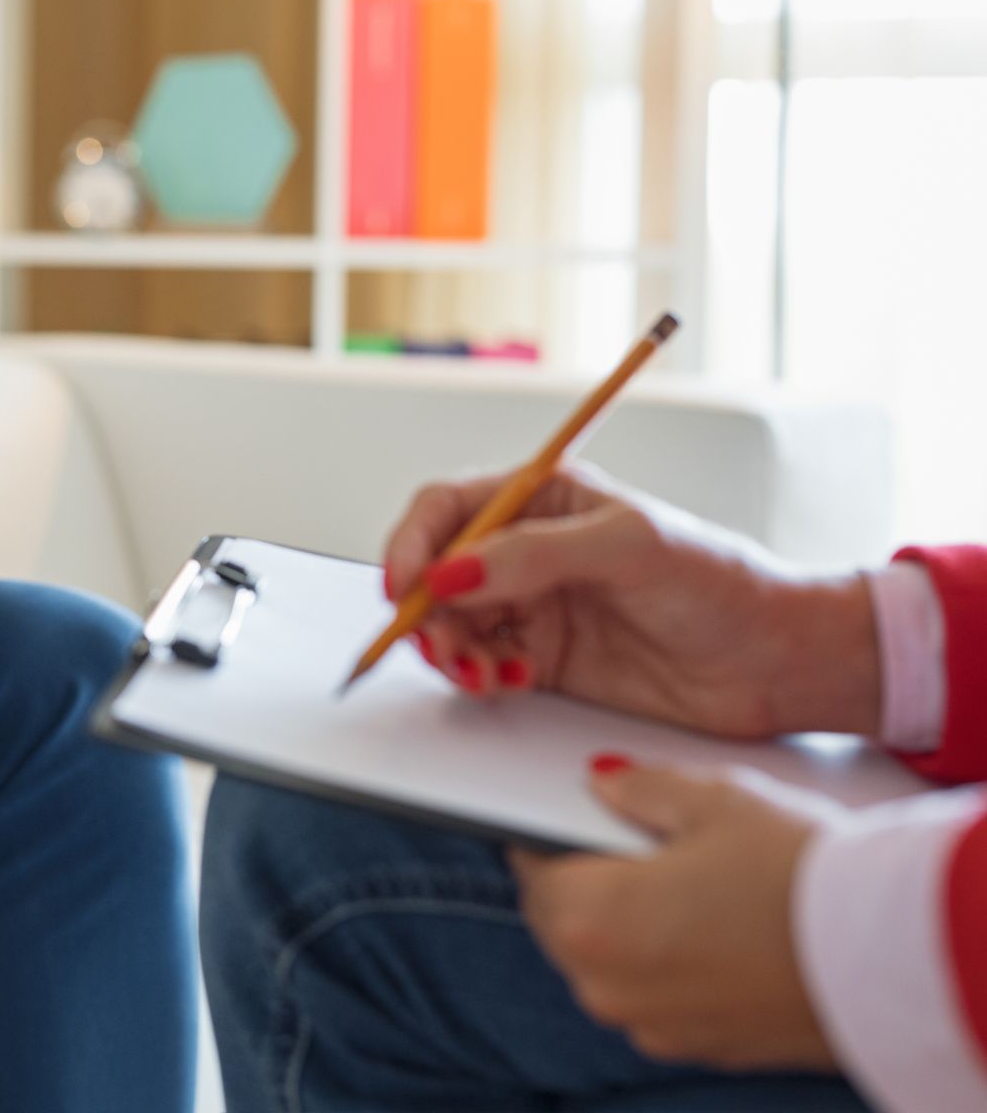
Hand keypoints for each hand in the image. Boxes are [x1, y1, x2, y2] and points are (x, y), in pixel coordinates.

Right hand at [381, 464, 881, 739]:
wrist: (777, 661)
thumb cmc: (722, 583)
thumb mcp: (629, 548)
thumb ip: (534, 557)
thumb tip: (453, 571)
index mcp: (545, 499)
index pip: (448, 508)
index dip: (413, 544)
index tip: (405, 587)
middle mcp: (528, 550)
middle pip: (436, 572)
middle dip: (426, 610)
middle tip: (441, 644)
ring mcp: (534, 605)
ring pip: (451, 624)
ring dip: (449, 650)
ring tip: (483, 672)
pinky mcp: (544, 659)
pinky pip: (481, 664)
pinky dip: (480, 676)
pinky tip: (512, 681)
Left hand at [511, 757, 841, 1072]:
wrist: (891, 955)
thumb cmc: (801, 875)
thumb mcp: (715, 803)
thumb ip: (642, 789)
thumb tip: (603, 781)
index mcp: (590, 921)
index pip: (530, 869)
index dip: (543, 834)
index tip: (558, 814)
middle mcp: (608, 986)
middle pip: (562, 922)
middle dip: (581, 881)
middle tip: (621, 843)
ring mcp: (653, 1025)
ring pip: (608, 964)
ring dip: (623, 925)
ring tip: (677, 882)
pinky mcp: (700, 1045)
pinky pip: (656, 995)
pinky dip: (666, 963)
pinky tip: (710, 927)